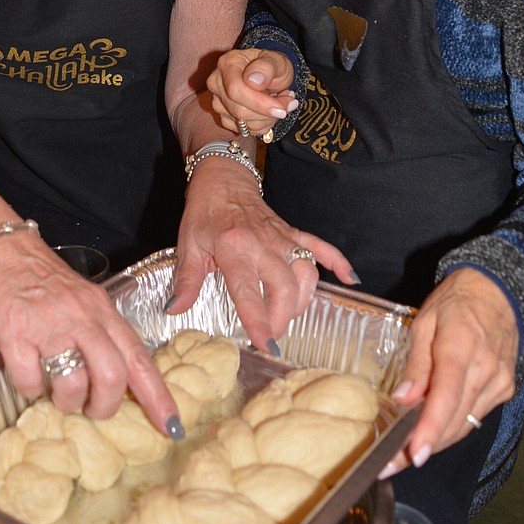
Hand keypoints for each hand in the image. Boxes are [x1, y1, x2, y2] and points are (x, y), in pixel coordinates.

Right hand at [0, 230, 180, 437]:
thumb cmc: (39, 277)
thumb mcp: (82, 300)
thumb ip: (100, 334)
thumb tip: (117, 381)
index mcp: (102, 310)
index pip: (139, 358)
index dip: (157, 396)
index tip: (172, 427)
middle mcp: (81, 317)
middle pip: (112, 377)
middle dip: (105, 407)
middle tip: (92, 409)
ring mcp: (48, 325)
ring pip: (72, 384)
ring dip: (65, 401)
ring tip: (55, 391)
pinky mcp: (13, 332)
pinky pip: (29, 381)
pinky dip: (29, 389)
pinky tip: (26, 375)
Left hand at [171, 157, 357, 352]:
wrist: (223, 179)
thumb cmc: (204, 213)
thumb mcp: (188, 246)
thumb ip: (185, 281)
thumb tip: (173, 310)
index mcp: (234, 248)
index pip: (248, 290)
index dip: (258, 320)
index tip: (265, 345)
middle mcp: (263, 243)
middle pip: (285, 286)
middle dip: (283, 317)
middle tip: (272, 334)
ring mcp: (283, 238)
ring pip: (305, 272)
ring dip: (302, 300)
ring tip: (288, 316)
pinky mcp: (293, 233)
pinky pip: (321, 247)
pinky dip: (338, 262)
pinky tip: (350, 281)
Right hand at [207, 49, 297, 137]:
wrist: (270, 74)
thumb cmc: (272, 65)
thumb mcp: (276, 60)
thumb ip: (266, 68)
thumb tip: (253, 81)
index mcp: (227, 64)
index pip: (236, 90)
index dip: (259, 103)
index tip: (281, 108)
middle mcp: (217, 84)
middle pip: (240, 111)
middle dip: (269, 112)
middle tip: (289, 102)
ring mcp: (219, 102)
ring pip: (244, 124)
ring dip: (269, 118)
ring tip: (280, 103)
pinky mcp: (225, 118)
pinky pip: (246, 131)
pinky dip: (264, 125)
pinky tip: (269, 111)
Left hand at [380, 268, 518, 476]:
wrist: (498, 291)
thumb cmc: (455, 302)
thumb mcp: (424, 322)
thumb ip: (416, 363)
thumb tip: (403, 399)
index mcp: (460, 347)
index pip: (446, 397)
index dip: (430, 429)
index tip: (414, 455)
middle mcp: (485, 370)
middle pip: (454, 420)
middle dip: (423, 446)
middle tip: (391, 464)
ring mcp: (499, 382)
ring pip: (465, 425)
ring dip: (437, 442)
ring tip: (404, 454)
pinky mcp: (505, 389)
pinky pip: (475, 416)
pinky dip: (453, 426)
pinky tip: (432, 430)